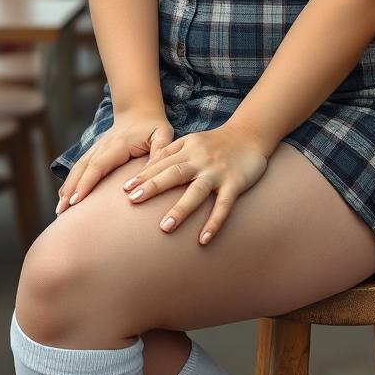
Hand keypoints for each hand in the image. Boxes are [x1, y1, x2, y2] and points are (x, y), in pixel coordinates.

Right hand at [56, 106, 173, 214]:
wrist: (140, 110)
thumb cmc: (153, 125)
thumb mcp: (163, 135)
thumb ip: (160, 152)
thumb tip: (151, 175)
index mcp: (118, 145)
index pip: (98, 165)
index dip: (86, 183)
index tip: (76, 201)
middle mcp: (103, 146)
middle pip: (82, 169)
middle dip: (71, 190)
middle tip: (61, 212)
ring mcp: (96, 148)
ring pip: (77, 168)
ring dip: (67, 187)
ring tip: (59, 210)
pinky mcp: (94, 152)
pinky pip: (79, 167)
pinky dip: (70, 182)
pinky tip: (64, 197)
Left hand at [120, 124, 268, 245]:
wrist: (250, 135)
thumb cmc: (216, 142)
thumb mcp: (191, 140)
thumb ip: (170, 151)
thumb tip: (146, 167)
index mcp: (188, 149)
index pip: (162, 163)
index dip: (143, 175)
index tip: (124, 189)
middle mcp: (200, 160)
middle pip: (174, 173)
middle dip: (153, 187)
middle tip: (132, 201)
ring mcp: (217, 173)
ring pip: (197, 191)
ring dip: (181, 209)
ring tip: (165, 227)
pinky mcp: (235, 183)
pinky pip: (224, 205)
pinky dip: (214, 222)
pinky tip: (203, 240)